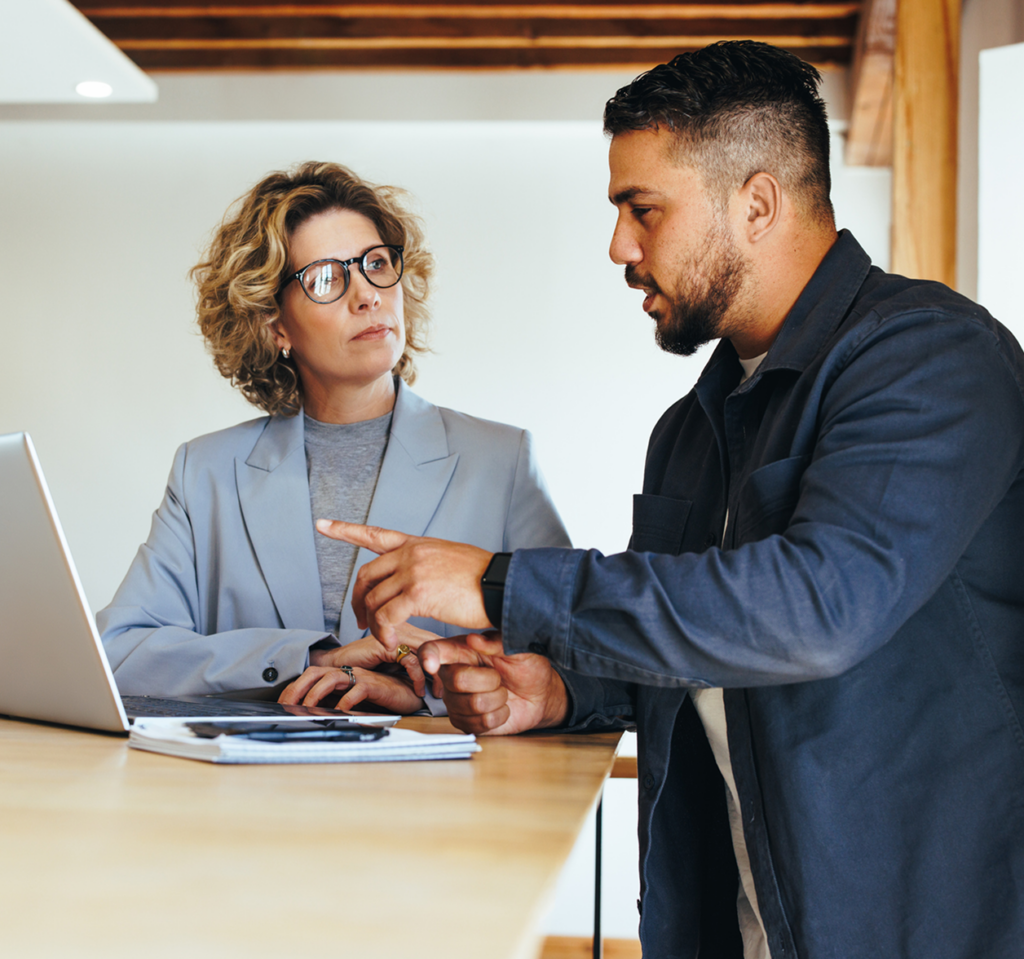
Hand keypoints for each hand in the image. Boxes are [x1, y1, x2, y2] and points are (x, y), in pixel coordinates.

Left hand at [278, 665, 424, 714]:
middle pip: (315, 673)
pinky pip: (357, 690)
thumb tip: (309, 715)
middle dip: (297, 689)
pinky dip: (345, 701)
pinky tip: (338, 713)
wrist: (409, 694)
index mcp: (340, 674)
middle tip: (286, 707)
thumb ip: (334, 703)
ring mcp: (361, 677)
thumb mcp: (351, 701)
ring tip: (307, 709)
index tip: (280, 705)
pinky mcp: (376, 685)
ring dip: (316, 694)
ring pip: (332, 678)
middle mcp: (348, 672)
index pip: (309, 676)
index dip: (293, 688)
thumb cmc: (381, 698)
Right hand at [307, 624, 442, 697]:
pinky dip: (418, 677)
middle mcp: (406, 628)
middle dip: (445, 668)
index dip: (448, 660)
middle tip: (446, 688)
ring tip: (434, 693)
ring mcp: (396, 633)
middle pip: (437, 644)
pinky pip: (411, 660)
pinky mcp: (386, 644)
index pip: (438, 641)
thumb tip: (440, 675)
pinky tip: (417, 690)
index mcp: (411, 630)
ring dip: (434, 675)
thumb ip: (417, 663)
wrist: (338, 664)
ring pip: (428, 651)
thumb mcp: (398, 664)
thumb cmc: (368, 666)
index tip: (451, 680)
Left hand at [316, 519, 492, 648]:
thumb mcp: (450, 561)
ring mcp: (413, 571)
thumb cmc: (484, 580)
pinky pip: (387, 616)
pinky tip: (392, 642)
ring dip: (373, 624)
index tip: (322, 525)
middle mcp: (411, 553)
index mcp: (417, 544)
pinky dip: (384, 633)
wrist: (504, 584)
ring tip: (384, 639)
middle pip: (366, 576)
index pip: (374, 534)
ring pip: (373, 600)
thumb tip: (416, 585)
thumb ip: (426, 567)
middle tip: (360, 621)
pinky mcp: (419, 592)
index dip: (344, 530)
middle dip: (356, 601)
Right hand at [418, 633, 568, 735]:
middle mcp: (452, 675)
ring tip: (501, 692)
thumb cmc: (526, 666)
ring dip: (497, 699)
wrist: (539, 693)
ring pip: (472, 704)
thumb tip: (474, 639)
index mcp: (461, 650)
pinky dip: (499, 716)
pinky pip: (479, 723)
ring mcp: (456, 700)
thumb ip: (496, 642)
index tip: (431, 664)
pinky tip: (501, 708)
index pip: (433, 650)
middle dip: (490, 681)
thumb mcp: (516, 648)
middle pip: (457, 680)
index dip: (428, 656)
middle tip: (499, 677)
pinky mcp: (465, 722)